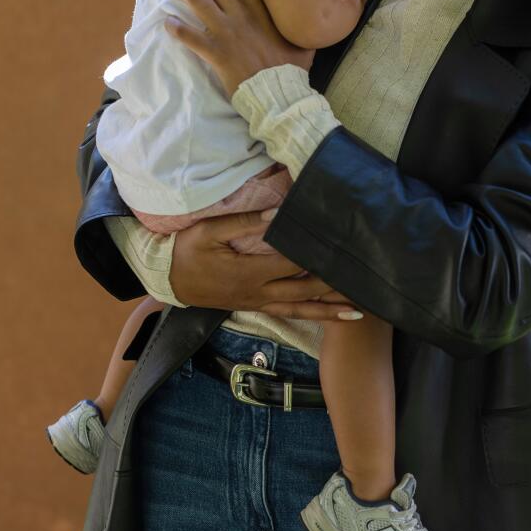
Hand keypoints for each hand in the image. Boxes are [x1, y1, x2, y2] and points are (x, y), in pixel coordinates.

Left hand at [165, 0, 313, 96]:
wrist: (280, 94)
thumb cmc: (291, 69)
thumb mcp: (304, 42)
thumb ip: (303, 25)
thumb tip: (320, 14)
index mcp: (262, 8)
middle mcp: (242, 14)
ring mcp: (228, 33)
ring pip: (198, 1)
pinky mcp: (216, 53)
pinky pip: (190, 37)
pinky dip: (176, 29)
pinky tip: (167, 23)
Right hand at [169, 209, 363, 319]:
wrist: (168, 280)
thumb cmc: (186, 252)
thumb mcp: (208, 231)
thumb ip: (243, 223)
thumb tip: (277, 214)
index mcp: (248, 272)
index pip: (291, 263)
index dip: (315, 254)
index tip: (340, 245)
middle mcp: (258, 293)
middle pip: (303, 291)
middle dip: (333, 287)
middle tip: (362, 281)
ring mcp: (258, 303)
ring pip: (300, 309)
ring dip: (329, 311)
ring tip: (358, 312)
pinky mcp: (257, 307)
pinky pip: (289, 313)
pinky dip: (312, 315)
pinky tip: (330, 316)